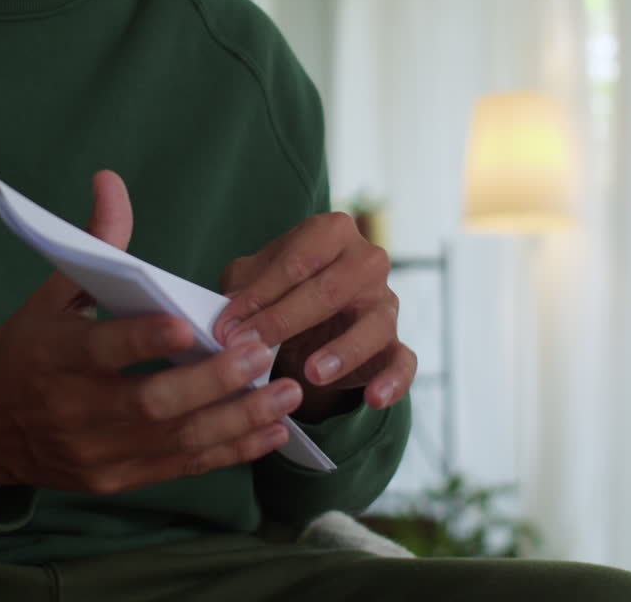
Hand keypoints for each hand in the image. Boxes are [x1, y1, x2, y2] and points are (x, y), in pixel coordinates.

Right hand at [0, 171, 302, 493]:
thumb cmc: (26, 350)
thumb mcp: (50, 295)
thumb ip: (94, 245)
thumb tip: (111, 180)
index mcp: (53, 356)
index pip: (103, 350)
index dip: (144, 340)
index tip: (189, 326)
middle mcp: (73, 409)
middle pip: (151, 402)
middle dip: (212, 382)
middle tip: (262, 356)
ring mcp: (95, 451)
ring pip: (175, 440)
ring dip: (236, 419)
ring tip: (285, 394)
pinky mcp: (114, 478)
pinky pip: (179, 468)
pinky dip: (228, 452)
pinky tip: (269, 431)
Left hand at [212, 212, 415, 421]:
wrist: (310, 319)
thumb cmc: (279, 288)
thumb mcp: (252, 278)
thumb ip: (241, 290)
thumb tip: (229, 318)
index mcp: (332, 232)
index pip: (298, 262)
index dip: (260, 295)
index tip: (227, 326)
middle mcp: (366, 261)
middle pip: (331, 290)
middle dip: (285, 321)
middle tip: (249, 348)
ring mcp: (385, 302)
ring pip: (373, 325)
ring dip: (343, 351)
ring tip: (311, 373)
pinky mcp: (395, 342)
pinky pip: (404, 361)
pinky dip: (393, 381)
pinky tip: (374, 398)